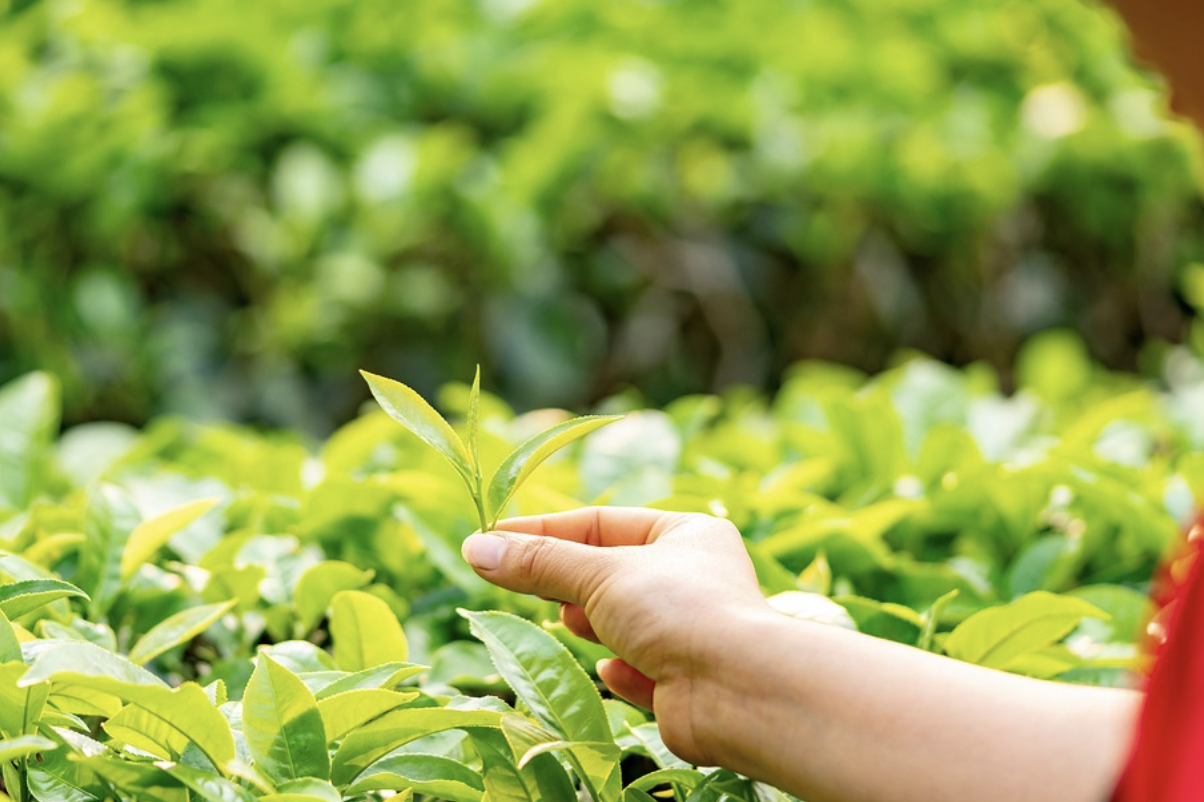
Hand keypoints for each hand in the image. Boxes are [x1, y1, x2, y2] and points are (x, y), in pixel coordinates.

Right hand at [461, 507, 767, 762]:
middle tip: (519, 582)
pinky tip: (613, 669)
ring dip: (594, 622)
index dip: (545, 531)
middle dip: (568, 581)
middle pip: (611, 573)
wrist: (739, 691)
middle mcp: (694, 580)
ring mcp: (691, 633)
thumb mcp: (601, 574)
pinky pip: (642, 670)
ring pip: (624, 623)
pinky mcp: (686, 684)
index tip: (493, 540)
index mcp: (687, 535)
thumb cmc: (680, 611)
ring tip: (570, 620)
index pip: (602, 524)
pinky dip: (622, 669)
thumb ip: (538, 563)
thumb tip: (476, 547)